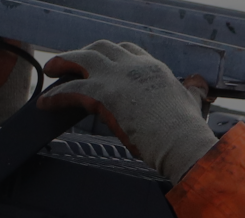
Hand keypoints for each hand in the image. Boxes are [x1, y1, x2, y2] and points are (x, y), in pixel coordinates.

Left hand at [37, 40, 217, 180]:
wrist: (182, 142)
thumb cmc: (187, 130)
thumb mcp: (193, 102)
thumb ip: (192, 91)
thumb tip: (200, 85)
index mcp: (154, 68)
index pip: (128, 50)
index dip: (111, 54)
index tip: (99, 62)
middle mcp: (134, 67)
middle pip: (101, 48)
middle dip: (83, 53)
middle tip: (70, 64)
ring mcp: (118, 78)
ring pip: (82, 59)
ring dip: (63, 62)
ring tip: (50, 70)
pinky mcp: (104, 95)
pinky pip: (71, 89)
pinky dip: (55, 95)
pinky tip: (45, 102)